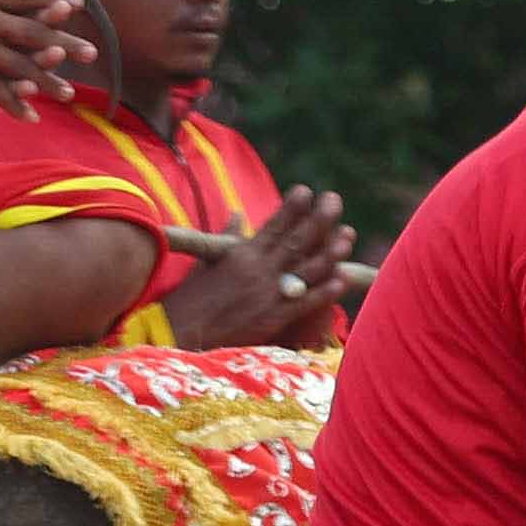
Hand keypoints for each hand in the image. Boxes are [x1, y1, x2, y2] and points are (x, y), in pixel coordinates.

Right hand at [159, 187, 355, 347]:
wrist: (179, 334)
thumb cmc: (189, 298)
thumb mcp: (206, 261)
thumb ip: (228, 236)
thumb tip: (238, 213)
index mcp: (240, 253)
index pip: (272, 225)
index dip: (291, 207)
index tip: (307, 190)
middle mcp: (257, 269)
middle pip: (295, 240)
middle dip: (318, 219)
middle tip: (335, 200)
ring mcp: (266, 293)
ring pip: (305, 269)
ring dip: (328, 252)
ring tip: (347, 236)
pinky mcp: (271, 319)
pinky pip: (304, 302)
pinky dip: (323, 291)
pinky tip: (340, 279)